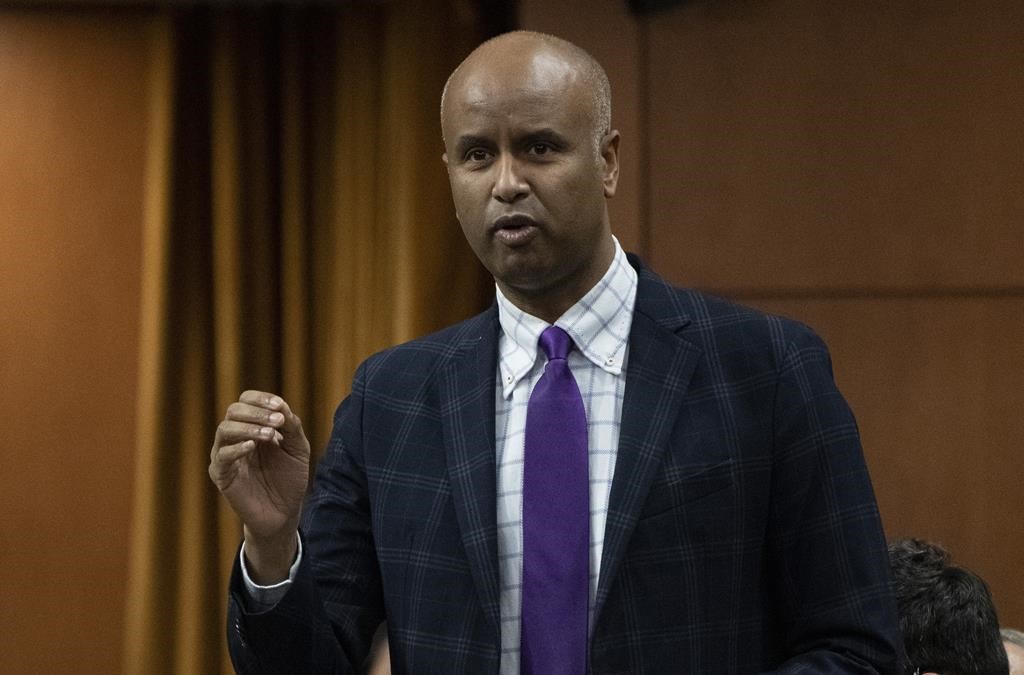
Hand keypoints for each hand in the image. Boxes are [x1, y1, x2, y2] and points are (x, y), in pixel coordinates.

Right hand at [209, 390, 309, 580]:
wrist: (284, 513)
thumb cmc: (290, 478)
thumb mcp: (298, 449)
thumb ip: (292, 427)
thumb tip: (281, 406)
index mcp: (254, 426)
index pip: (247, 401)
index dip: (261, 399)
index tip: (279, 405)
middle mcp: (236, 437)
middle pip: (234, 410)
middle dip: (257, 412)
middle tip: (277, 422)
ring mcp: (226, 455)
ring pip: (225, 429)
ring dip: (248, 427)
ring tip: (270, 435)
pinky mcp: (221, 474)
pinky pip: (221, 456)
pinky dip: (236, 448)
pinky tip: (252, 446)